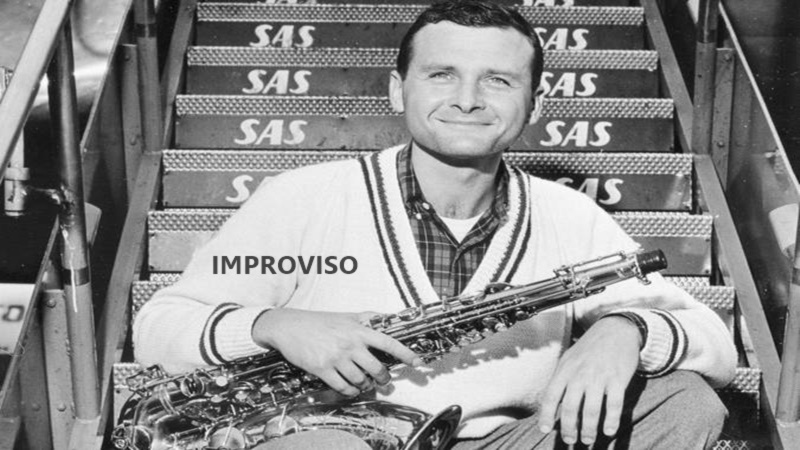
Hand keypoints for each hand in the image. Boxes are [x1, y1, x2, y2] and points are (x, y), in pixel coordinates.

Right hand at [252, 308, 422, 396]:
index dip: (405, 353)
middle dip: (384, 378)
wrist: (289, 327)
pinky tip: (351, 389)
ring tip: (365, 383)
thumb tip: (387, 317)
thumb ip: (367, 317)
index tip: (418, 362)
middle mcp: (350, 344)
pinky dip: (350, 391)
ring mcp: (336, 357)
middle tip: (384, 380)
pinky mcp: (322, 369)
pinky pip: (343, 387)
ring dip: (365, 385)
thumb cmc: (319, 321)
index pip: (388, 342)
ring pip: (361, 380)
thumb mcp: (345, 315)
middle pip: (377, 368)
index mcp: (358, 330)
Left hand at [538, 316, 641, 445]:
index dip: (546, 415)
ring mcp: (599, 377)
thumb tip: (552, 405)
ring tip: (587, 439)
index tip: (545, 430)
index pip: (551, 396)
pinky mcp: (618, 379)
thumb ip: (561, 379)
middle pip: (569, 407)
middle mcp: (580, 374)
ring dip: (588, 429)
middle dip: (568, 428)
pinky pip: (614, 404)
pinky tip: (608, 430)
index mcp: (565, 370)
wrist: (615, 330)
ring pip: (591, 410)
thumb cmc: (589, 348)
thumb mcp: (569, 359)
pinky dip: (611, 420)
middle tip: (570, 440)